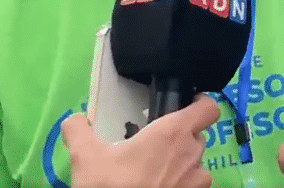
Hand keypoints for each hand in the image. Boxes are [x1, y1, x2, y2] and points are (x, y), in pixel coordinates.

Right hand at [63, 95, 218, 187]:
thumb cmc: (110, 186)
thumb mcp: (85, 156)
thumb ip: (79, 129)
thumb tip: (75, 120)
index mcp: (173, 133)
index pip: (208, 109)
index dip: (200, 104)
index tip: (186, 105)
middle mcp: (192, 154)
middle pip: (198, 135)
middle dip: (181, 137)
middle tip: (155, 144)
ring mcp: (196, 181)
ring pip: (198, 163)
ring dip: (183, 163)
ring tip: (157, 170)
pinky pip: (194, 186)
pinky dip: (181, 184)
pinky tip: (158, 187)